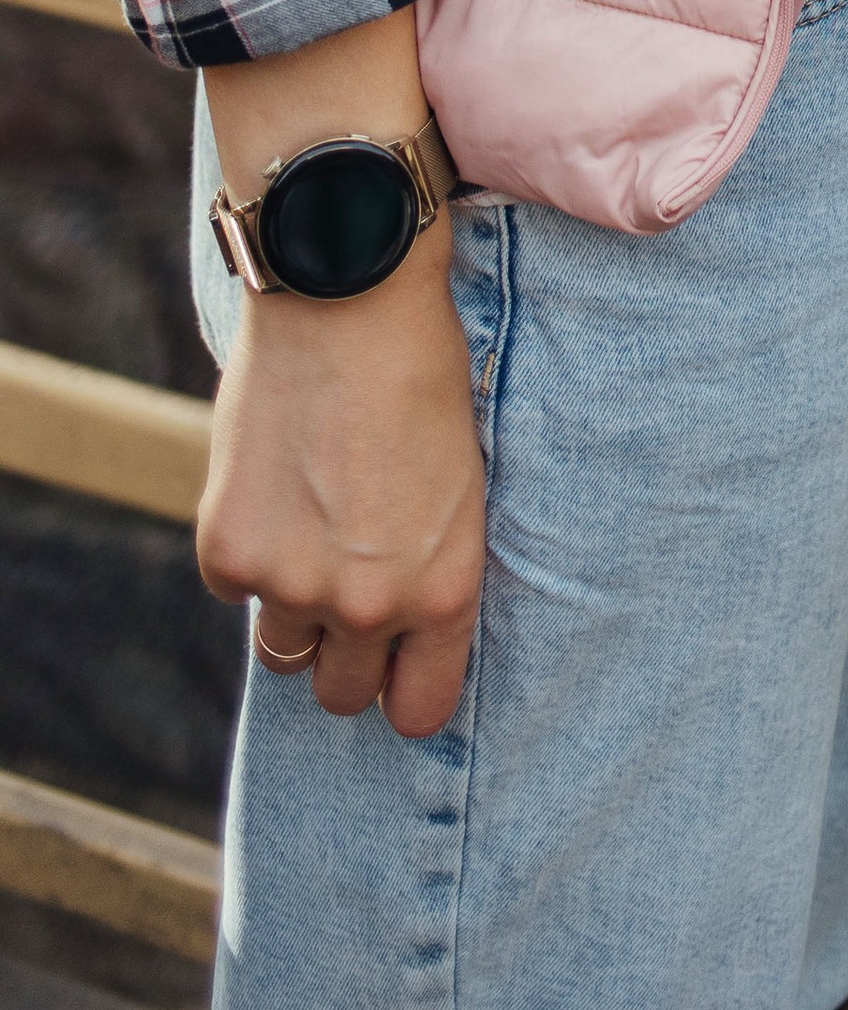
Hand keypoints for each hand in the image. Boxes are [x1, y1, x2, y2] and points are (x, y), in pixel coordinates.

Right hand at [202, 247, 485, 735]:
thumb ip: (422, 568)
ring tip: (311, 530)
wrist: (350, 299)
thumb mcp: (456, 486)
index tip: (395, 669)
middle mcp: (369, 606)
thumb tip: (388, 628)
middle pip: (342, 694)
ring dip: (292, 608)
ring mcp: (291, 585)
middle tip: (345, 590)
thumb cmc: (421, 375)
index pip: (420, 710)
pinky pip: (234, 587)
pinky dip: (248, 549)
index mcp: (444, 592)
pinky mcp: (228, 554)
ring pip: (283, 652)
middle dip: (345, 654)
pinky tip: (274, 480)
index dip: (404, 690)